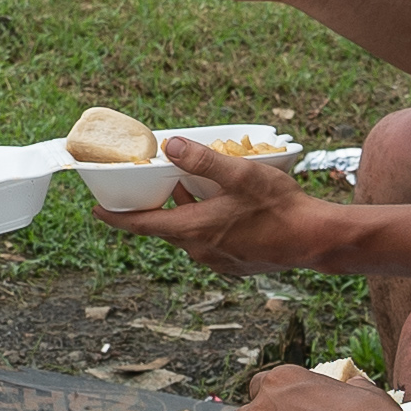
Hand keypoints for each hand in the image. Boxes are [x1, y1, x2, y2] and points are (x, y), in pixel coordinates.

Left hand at [87, 139, 327, 271]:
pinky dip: (204, 224)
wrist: (315, 240)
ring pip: (188, 235)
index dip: (114, 217)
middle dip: (156, 207)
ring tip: (189, 187)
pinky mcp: (234, 265)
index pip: (140, 225)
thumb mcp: (239, 174)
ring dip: (184, 213)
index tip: (96, 209)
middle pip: (164, 228)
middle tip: (152, 185)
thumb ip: (202, 160)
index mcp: (193, 230)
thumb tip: (168, 145)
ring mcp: (217, 261)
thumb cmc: (280, 207)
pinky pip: (208, 243)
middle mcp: (199, 251)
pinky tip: (221, 208)